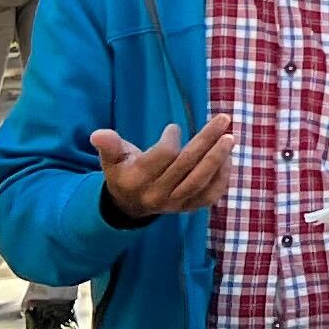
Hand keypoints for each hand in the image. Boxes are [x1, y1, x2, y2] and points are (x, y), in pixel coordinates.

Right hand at [93, 117, 233, 220]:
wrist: (129, 205)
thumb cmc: (123, 172)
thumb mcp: (112, 158)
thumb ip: (109, 145)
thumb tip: (98, 134)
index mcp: (136, 180)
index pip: (163, 157)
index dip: (171, 139)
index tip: (174, 127)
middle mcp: (157, 195)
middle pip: (187, 165)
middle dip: (207, 140)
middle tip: (223, 119)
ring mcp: (174, 204)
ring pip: (201, 181)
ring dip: (219, 158)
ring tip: (230, 137)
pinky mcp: (187, 209)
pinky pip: (209, 196)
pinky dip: (222, 179)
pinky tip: (228, 159)